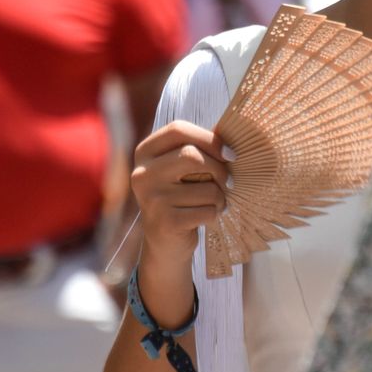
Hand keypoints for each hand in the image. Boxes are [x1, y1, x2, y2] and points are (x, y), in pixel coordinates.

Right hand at [130, 120, 228, 271]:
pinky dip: (215, 213)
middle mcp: (141, 173)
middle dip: (219, 169)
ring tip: (216, 203)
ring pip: (206, 186)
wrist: (164, 243)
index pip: (178, 129)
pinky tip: (208, 217)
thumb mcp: (181, 169)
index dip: (209, 138)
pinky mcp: (165, 221)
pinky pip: (207, 209)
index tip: (230, 154)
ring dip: (220, 197)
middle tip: (229, 182)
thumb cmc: (179, 197)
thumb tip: (229, 128)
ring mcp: (151, 198)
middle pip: (192, 155)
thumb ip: (198, 147)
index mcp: (144, 152)